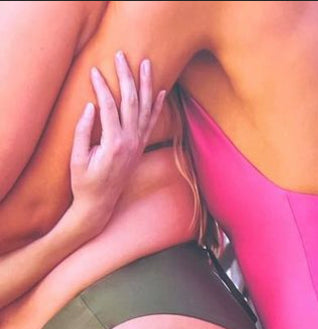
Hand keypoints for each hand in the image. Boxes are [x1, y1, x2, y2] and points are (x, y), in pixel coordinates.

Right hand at [67, 52, 167, 236]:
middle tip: (121, 55)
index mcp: (114, 145)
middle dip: (127, 77)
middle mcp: (131, 143)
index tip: (94, 70)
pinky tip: (160, 91)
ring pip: (145, 110)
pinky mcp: (140, 148)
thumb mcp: (78, 158)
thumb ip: (84, 132)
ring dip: (146, 85)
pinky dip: (156, 106)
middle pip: (131, 103)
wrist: (100, 205)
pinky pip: (151, 123)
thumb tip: (91, 107)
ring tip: (147, 64)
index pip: (110, 108)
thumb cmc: (84, 182)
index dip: (102, 88)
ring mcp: (138, 145)